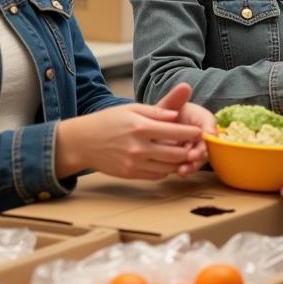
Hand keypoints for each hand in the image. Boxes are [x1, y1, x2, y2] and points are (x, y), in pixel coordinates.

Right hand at [55, 88, 204, 180]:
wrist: (82, 142)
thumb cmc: (108, 121)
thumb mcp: (131, 108)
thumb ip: (155, 112)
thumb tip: (176, 115)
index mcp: (140, 127)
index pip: (175, 131)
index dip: (191, 132)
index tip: (200, 131)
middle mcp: (139, 147)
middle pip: (176, 153)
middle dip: (191, 150)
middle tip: (198, 145)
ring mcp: (135, 163)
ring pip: (169, 166)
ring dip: (181, 161)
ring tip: (187, 153)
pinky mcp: (131, 174)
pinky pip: (157, 175)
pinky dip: (167, 169)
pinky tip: (169, 161)